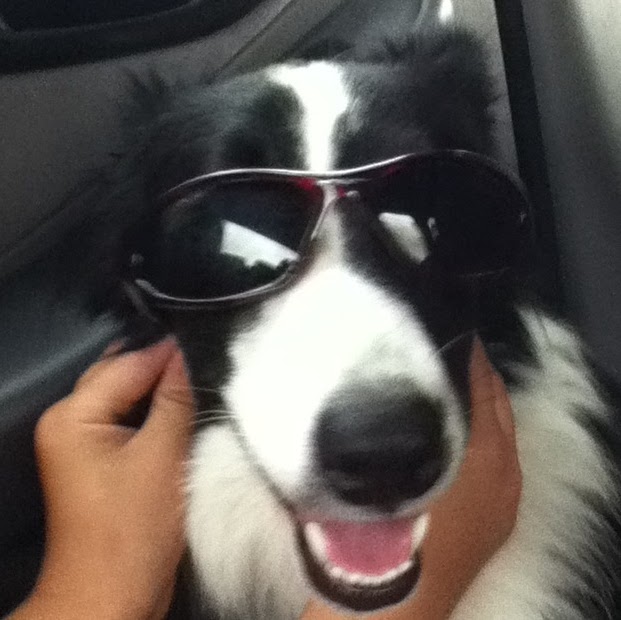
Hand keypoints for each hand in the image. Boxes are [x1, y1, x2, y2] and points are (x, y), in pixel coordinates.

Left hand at [13, 338, 192, 619]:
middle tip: (209, 367)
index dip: (171, 355)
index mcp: (72, 416)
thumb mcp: (162, 456)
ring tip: (202, 391)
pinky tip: (186, 417)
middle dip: (166, 371)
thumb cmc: (129, 535)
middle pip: (124, 376)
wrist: (113, 594)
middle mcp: (70, 423)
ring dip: (164, 394)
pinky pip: (132, 420)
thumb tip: (188, 355)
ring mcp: (84, 442)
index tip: (210, 347)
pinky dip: (158, 416)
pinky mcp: (102, 459)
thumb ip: (176, 399)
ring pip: (130, 398)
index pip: (129, 364)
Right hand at [303, 339, 521, 618]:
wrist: (394, 592)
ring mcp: (505, 494)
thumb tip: (401, 378)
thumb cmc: (386, 522)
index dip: (468, 353)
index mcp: (483, 450)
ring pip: (501, 430)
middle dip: (479, 372)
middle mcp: (503, 469)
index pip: (482, 383)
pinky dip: (486, 433)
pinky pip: (501, 458)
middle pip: (498, 403)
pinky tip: (457, 430)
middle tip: (450, 347)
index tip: (451, 329)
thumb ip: (402, 414)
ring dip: (481, 402)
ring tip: (450, 379)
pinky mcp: (500, 515)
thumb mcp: (389, 458)